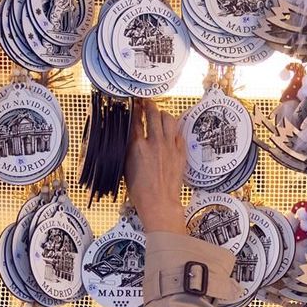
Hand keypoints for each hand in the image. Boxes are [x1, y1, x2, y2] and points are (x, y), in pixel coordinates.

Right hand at [125, 98, 186, 235]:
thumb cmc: (140, 191)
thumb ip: (129, 148)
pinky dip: (174, 131)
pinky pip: (178, 134)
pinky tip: (170, 133)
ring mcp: (169, 146)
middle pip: (153, 113)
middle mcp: (154, 142)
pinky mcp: (180, 153)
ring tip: (160, 115)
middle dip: (149, 104)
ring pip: (169, 119)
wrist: (159, 203)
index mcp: (137, 146)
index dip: (134, 108)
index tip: (134, 103)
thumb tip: (130, 135)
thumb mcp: (127, 167)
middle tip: (146, 103)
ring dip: (163, 114)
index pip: (135, 118)